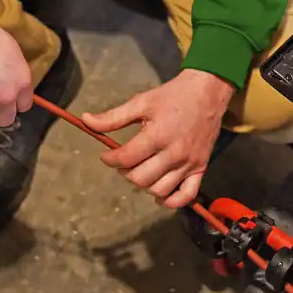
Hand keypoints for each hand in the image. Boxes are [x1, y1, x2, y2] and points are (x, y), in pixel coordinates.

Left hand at [82, 69, 234, 208]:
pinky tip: (160, 193)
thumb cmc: (172, 95)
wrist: (207, 91)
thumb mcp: (142, 101)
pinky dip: (171, 201)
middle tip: (125, 160)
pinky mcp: (201, 167)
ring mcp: (189, 163)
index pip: (126, 158)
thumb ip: (113, 117)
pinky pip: (186, 195)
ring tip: (141, 170)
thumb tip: (86, 121)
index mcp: (157, 135)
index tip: (106, 154)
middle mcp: (174, 153)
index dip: (110, 159)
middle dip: (126, 171)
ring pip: (159, 189)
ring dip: (145, 184)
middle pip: (140, 178)